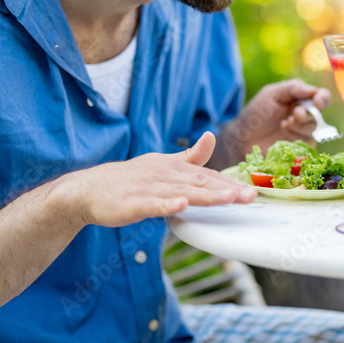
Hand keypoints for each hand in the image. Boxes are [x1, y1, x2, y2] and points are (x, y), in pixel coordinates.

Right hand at [56, 132, 256, 228]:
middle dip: (228, 189)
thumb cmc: (130, 179)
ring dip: (206, 195)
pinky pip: (151, 205)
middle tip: (252, 195)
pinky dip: (165, 205)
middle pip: (201, 182)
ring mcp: (148, 188)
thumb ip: (190, 156)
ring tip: (229, 198)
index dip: (231, 182)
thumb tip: (211, 136)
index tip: (254, 189)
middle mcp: (164, 175)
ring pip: (181, 192)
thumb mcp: (163, 163)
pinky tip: (180, 205)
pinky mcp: (131, 203)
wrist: (88, 189)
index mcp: (173, 167)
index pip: (208, 176)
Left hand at [218, 79, 332, 162]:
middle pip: (319, 114)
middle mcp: (306, 116)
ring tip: (284, 124)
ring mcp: (303, 133)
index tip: (317, 103)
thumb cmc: (257, 113)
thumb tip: (313, 90)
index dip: (323, 99)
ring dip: (300, 125)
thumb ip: (292, 88)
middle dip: (308, 114)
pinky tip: (283, 131)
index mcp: (301, 100)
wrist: (243, 138)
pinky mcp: (300, 148)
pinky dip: (297, 136)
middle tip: (294, 115)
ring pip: (314, 129)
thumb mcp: (271, 94)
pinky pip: (308, 142)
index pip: (322, 97)